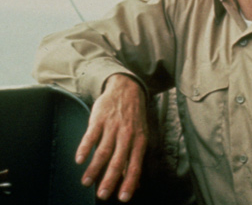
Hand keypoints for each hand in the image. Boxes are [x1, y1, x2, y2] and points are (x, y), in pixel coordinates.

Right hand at [76, 74, 147, 201]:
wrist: (127, 90)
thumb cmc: (133, 118)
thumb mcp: (139, 137)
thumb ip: (133, 161)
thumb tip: (135, 185)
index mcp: (139, 141)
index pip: (135, 165)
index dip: (129, 182)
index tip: (122, 198)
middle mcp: (127, 135)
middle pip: (118, 160)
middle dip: (110, 179)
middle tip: (101, 195)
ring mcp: (113, 126)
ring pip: (103, 150)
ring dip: (94, 168)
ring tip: (86, 182)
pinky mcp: (100, 119)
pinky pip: (91, 135)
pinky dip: (85, 147)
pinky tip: (79, 160)